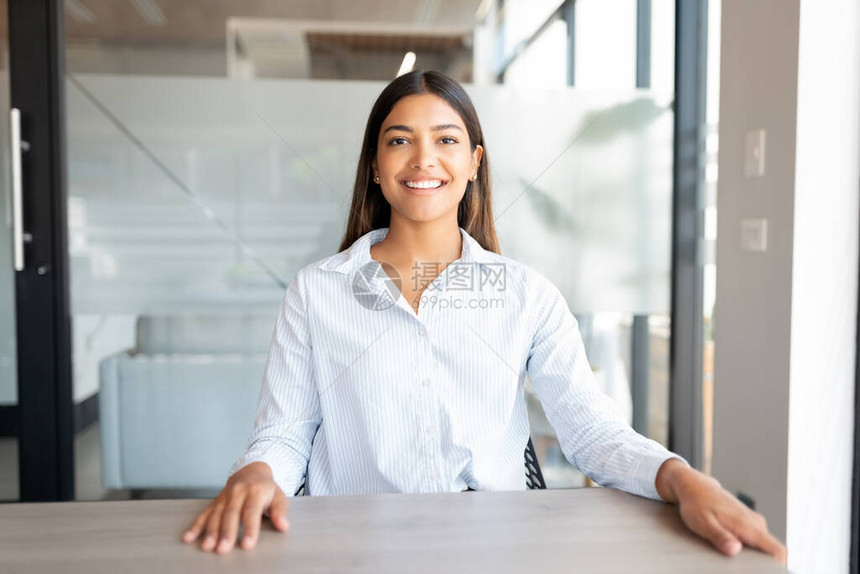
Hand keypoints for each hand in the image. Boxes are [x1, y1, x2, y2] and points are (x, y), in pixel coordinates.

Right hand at [181, 462, 289, 553]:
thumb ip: (280, 512)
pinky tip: (189, 537)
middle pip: (231, 514)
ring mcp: (225, 497)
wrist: (252, 470)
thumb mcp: (279, 496)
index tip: (247, 545)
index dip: (250, 528)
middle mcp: (238, 493)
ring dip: (210, 531)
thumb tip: (283, 526)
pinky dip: (196, 526)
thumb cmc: (266, 488)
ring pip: (216, 515)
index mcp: (256, 491)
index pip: (251, 511)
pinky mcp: (215, 502)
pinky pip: (204, 514)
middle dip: (226, 533)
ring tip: (207, 546)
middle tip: (223, 549)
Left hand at [656, 459, 786, 564]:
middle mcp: (756, 523)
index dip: (779, 566)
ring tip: (732, 558)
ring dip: (753, 558)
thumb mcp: (702, 522)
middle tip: (741, 568)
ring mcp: (754, 523)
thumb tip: (735, 550)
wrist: (695, 486)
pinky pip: (756, 542)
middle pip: (771, 552)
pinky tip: (730, 549)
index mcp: (747, 524)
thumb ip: (719, 536)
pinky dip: (748, 550)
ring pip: (763, 548)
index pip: (777, 550)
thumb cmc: (696, 503)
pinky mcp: (749, 524)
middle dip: (761, 565)